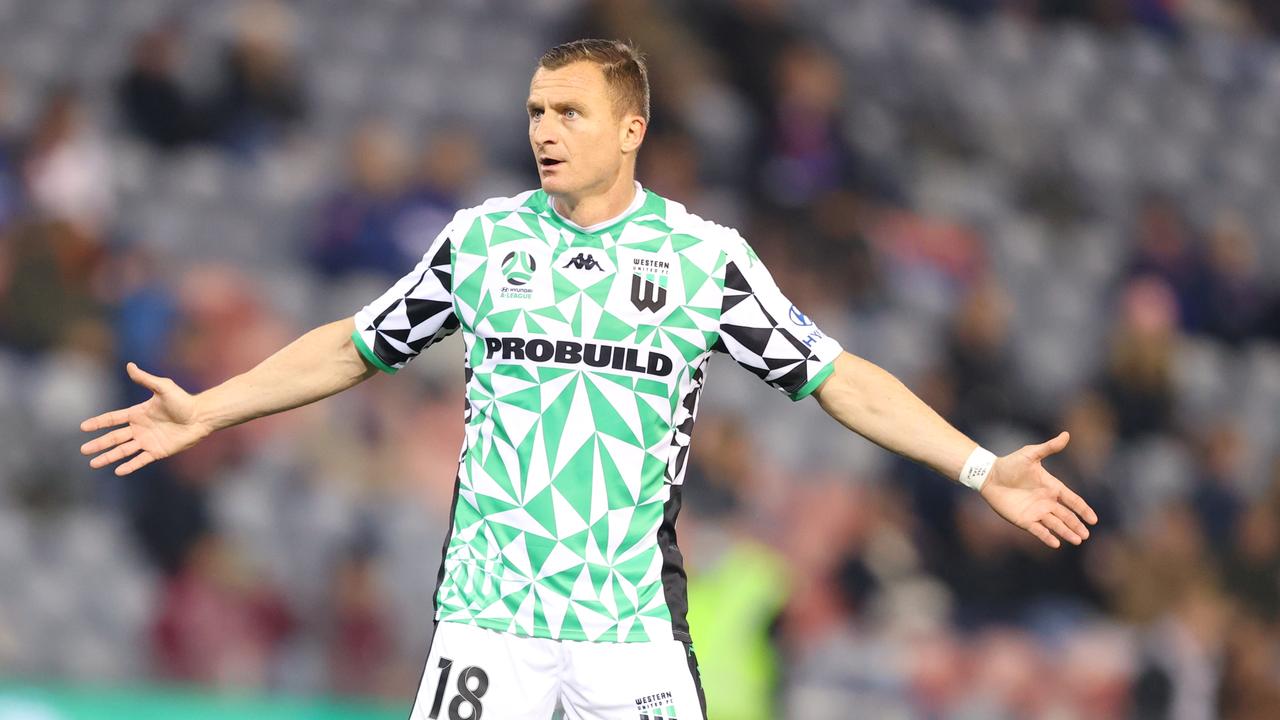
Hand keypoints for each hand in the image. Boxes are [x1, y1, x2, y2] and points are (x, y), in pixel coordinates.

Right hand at [80, 363, 210, 475]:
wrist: (201, 416)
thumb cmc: (184, 401)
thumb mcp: (163, 387)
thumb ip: (145, 379)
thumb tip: (129, 365)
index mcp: (138, 413)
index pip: (113, 419)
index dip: (98, 423)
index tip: (83, 427)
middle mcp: (139, 428)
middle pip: (114, 437)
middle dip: (98, 444)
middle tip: (83, 450)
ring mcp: (147, 441)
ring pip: (123, 451)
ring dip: (108, 457)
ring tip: (93, 464)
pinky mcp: (157, 451)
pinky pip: (140, 460)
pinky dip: (129, 466)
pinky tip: (118, 471)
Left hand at [979, 431, 1097, 548]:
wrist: (989, 475)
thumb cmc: (1010, 464)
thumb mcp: (1031, 454)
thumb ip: (1049, 448)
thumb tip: (1067, 434)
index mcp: (1051, 487)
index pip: (1072, 500)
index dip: (1083, 509)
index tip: (1094, 519)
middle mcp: (1046, 502)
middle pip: (1066, 516)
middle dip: (1077, 525)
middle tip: (1086, 535)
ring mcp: (1036, 512)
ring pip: (1055, 525)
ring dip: (1066, 532)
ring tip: (1077, 540)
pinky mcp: (1024, 520)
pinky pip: (1038, 530)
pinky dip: (1047, 537)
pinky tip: (1056, 544)